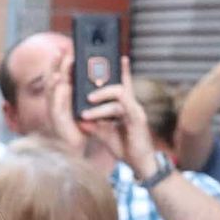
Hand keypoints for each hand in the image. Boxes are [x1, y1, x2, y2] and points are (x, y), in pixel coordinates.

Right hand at [45, 49, 87, 151]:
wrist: (80, 152)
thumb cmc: (82, 130)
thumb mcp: (85, 107)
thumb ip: (85, 93)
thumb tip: (96, 75)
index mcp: (61, 99)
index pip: (59, 76)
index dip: (60, 62)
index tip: (65, 46)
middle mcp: (54, 104)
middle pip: (52, 79)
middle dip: (55, 63)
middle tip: (62, 47)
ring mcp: (53, 113)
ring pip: (52, 90)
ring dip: (56, 74)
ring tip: (62, 60)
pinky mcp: (57, 123)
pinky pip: (56, 105)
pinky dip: (59, 93)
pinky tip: (63, 82)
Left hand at [80, 57, 161, 179]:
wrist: (140, 164)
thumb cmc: (124, 146)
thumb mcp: (104, 133)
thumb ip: (94, 124)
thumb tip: (79, 117)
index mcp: (125, 106)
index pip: (122, 83)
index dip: (121, 69)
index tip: (117, 56)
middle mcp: (132, 104)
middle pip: (120, 82)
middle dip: (103, 77)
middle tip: (85, 78)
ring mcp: (135, 110)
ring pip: (118, 92)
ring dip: (100, 96)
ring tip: (85, 104)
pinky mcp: (136, 119)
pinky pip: (120, 106)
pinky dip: (102, 110)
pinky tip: (89, 115)